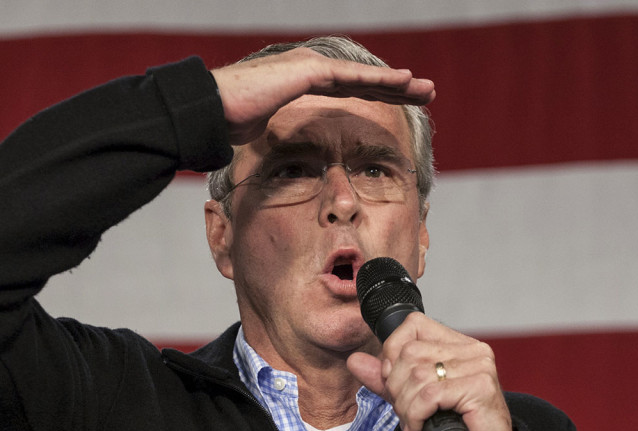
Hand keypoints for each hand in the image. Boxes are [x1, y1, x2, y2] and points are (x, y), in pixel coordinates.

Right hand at [210, 47, 435, 144]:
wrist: (211, 109)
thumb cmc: (227, 122)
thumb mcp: (264, 131)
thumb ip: (280, 134)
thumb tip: (282, 155)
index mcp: (302, 84)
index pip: (347, 91)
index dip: (376, 97)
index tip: (400, 105)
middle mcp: (310, 70)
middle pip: (362, 81)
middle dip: (395, 88)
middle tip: (425, 94)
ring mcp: (310, 67)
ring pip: (364, 77)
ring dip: (397, 83)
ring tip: (425, 88)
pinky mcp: (309, 71)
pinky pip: (353, 77)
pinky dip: (380, 81)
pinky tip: (405, 83)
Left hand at [347, 313, 513, 430]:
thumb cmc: (456, 426)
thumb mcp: (414, 398)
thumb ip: (386, 379)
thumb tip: (355, 361)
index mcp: (457, 344)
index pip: (413, 324)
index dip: (393, 351)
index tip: (393, 379)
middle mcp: (471, 349)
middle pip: (409, 353)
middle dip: (396, 387)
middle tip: (405, 410)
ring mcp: (478, 366)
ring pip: (417, 375)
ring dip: (406, 406)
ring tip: (413, 421)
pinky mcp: (480, 387)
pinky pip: (429, 395)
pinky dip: (417, 414)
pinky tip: (420, 427)